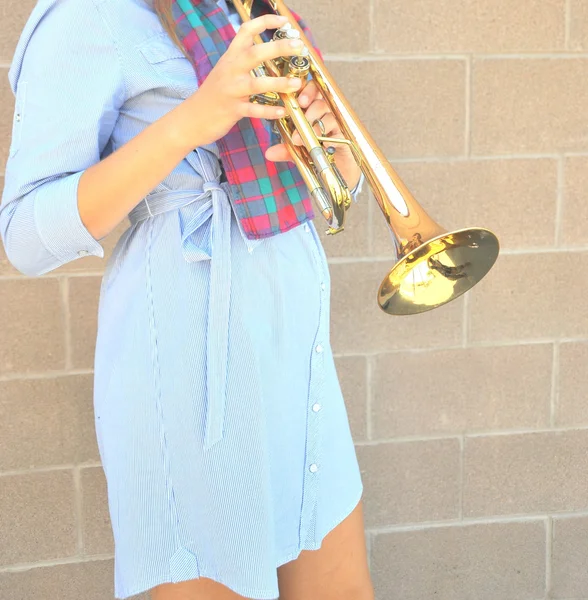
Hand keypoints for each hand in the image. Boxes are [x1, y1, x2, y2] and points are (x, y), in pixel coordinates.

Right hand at [182, 15, 306, 146]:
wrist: (192, 118)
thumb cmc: (213, 95)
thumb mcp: (225, 71)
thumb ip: (241, 60)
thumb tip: (262, 51)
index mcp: (230, 57)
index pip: (246, 31)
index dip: (265, 22)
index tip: (285, 22)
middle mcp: (230, 70)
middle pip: (255, 53)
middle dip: (278, 47)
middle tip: (298, 46)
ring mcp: (231, 90)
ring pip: (257, 84)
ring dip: (279, 83)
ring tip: (297, 83)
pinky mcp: (232, 110)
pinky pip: (254, 110)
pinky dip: (269, 111)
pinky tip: (282, 111)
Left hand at [265, 81, 361, 190]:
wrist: (339, 172)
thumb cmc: (319, 157)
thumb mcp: (299, 154)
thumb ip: (286, 151)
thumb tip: (269, 153)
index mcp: (313, 112)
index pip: (309, 93)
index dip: (304, 89)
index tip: (295, 95)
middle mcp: (326, 114)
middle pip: (319, 97)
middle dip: (308, 98)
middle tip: (301, 105)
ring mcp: (336, 123)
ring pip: (326, 112)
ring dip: (313, 120)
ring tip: (301, 134)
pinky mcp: (344, 134)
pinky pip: (335, 128)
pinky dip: (325, 134)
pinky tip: (318, 142)